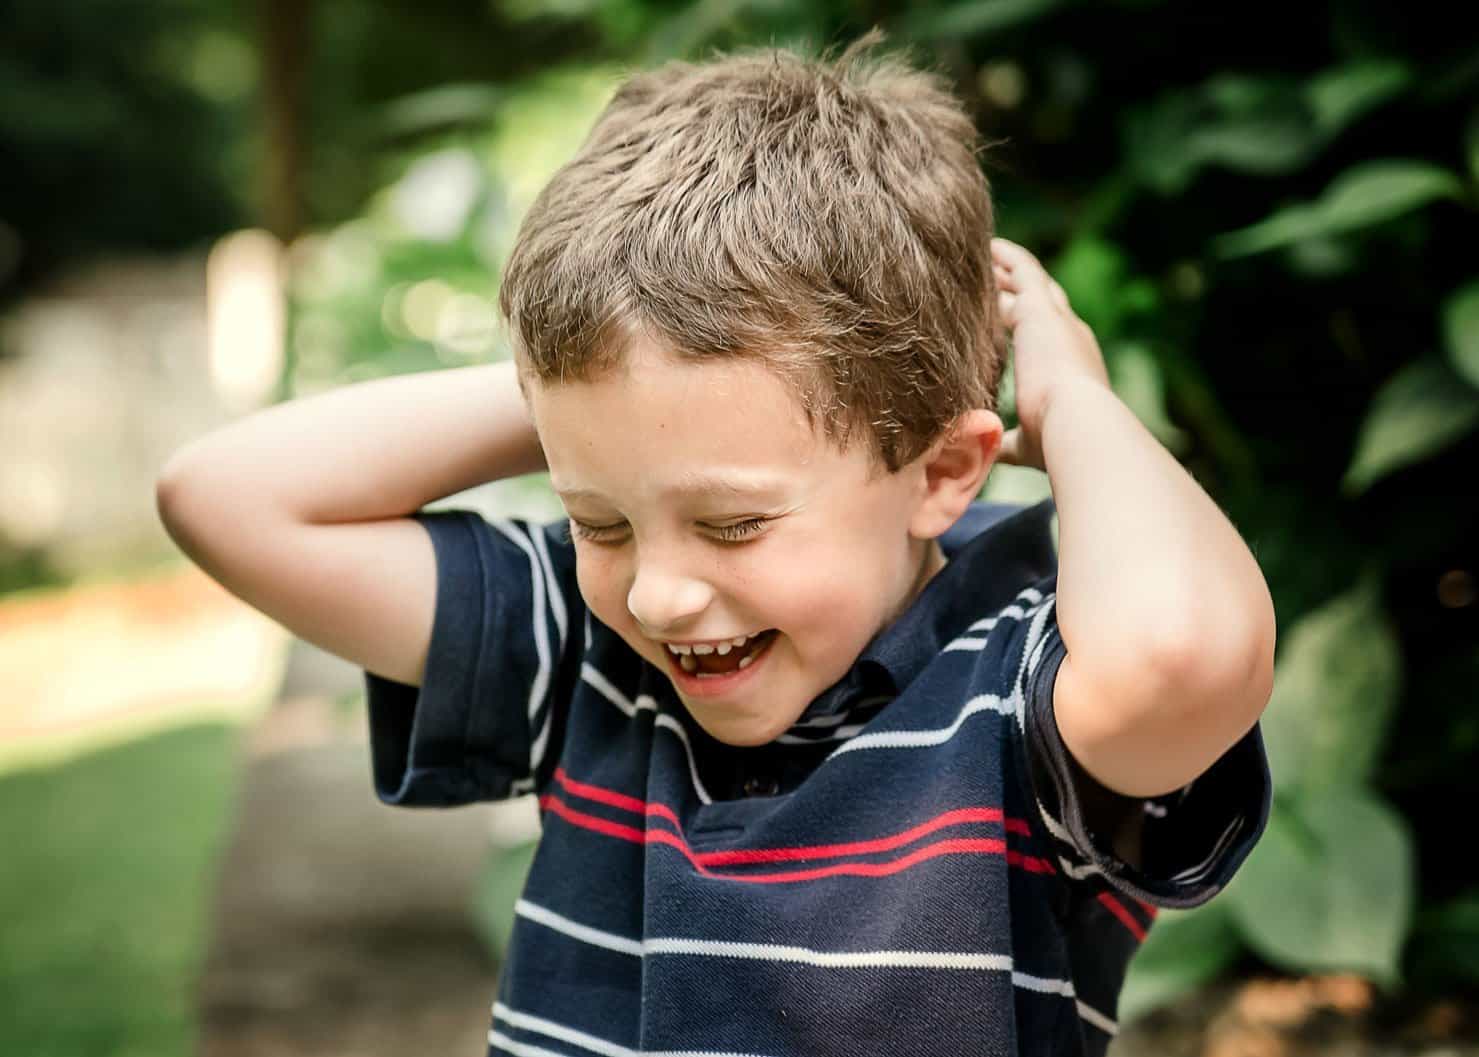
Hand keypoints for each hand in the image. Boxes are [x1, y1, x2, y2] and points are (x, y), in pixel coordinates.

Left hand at [991, 238, 1110, 470]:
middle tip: (998, 273)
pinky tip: (990, 247)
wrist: (1080, 426)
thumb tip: (987, 449)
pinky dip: (1008, 259)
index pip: (1050, 335)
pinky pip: (1024, 272)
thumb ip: (1009, 441)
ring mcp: (1058, 321)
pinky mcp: (1040, 311)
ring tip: (988, 253)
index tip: (1011, 312)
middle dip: (1022, 287)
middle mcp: (1072, 336)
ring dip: (1011, 269)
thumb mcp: (1029, 443)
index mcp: (1073, 366)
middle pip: (1045, 300)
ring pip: (1033, 282)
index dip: (1030, 321)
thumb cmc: (1057, 444)